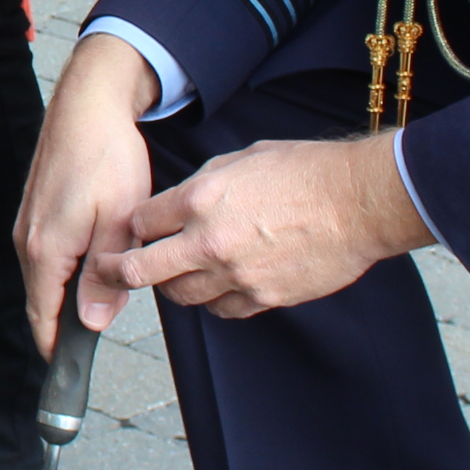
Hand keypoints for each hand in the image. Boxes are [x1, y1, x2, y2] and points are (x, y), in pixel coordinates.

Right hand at [20, 33, 160, 351]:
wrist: (89, 104)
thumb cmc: (106, 156)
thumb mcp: (119, 221)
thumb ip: (105, 275)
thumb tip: (91, 320)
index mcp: (45, 250)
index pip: (42, 318)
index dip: (56, 351)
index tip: (68, 375)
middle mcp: (27, 240)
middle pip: (44, 300)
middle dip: (68, 323)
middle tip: (99, 338)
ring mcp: (29, 224)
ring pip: (49, 276)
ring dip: (72, 292)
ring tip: (105, 299)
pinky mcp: (37, 210)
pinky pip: (50, 253)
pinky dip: (70, 267)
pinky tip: (97, 261)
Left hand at [113, 131, 432, 318]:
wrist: (357, 202)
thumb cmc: (304, 171)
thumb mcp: (242, 159)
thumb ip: (203, 184)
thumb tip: (180, 203)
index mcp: (199, 199)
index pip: (140, 222)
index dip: (134, 226)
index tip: (134, 231)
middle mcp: (208, 241)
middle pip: (140, 270)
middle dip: (119, 271)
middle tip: (112, 271)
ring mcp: (234, 275)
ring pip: (179, 296)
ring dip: (172, 286)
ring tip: (177, 275)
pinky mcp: (261, 298)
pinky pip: (220, 310)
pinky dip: (214, 301)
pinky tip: (219, 286)